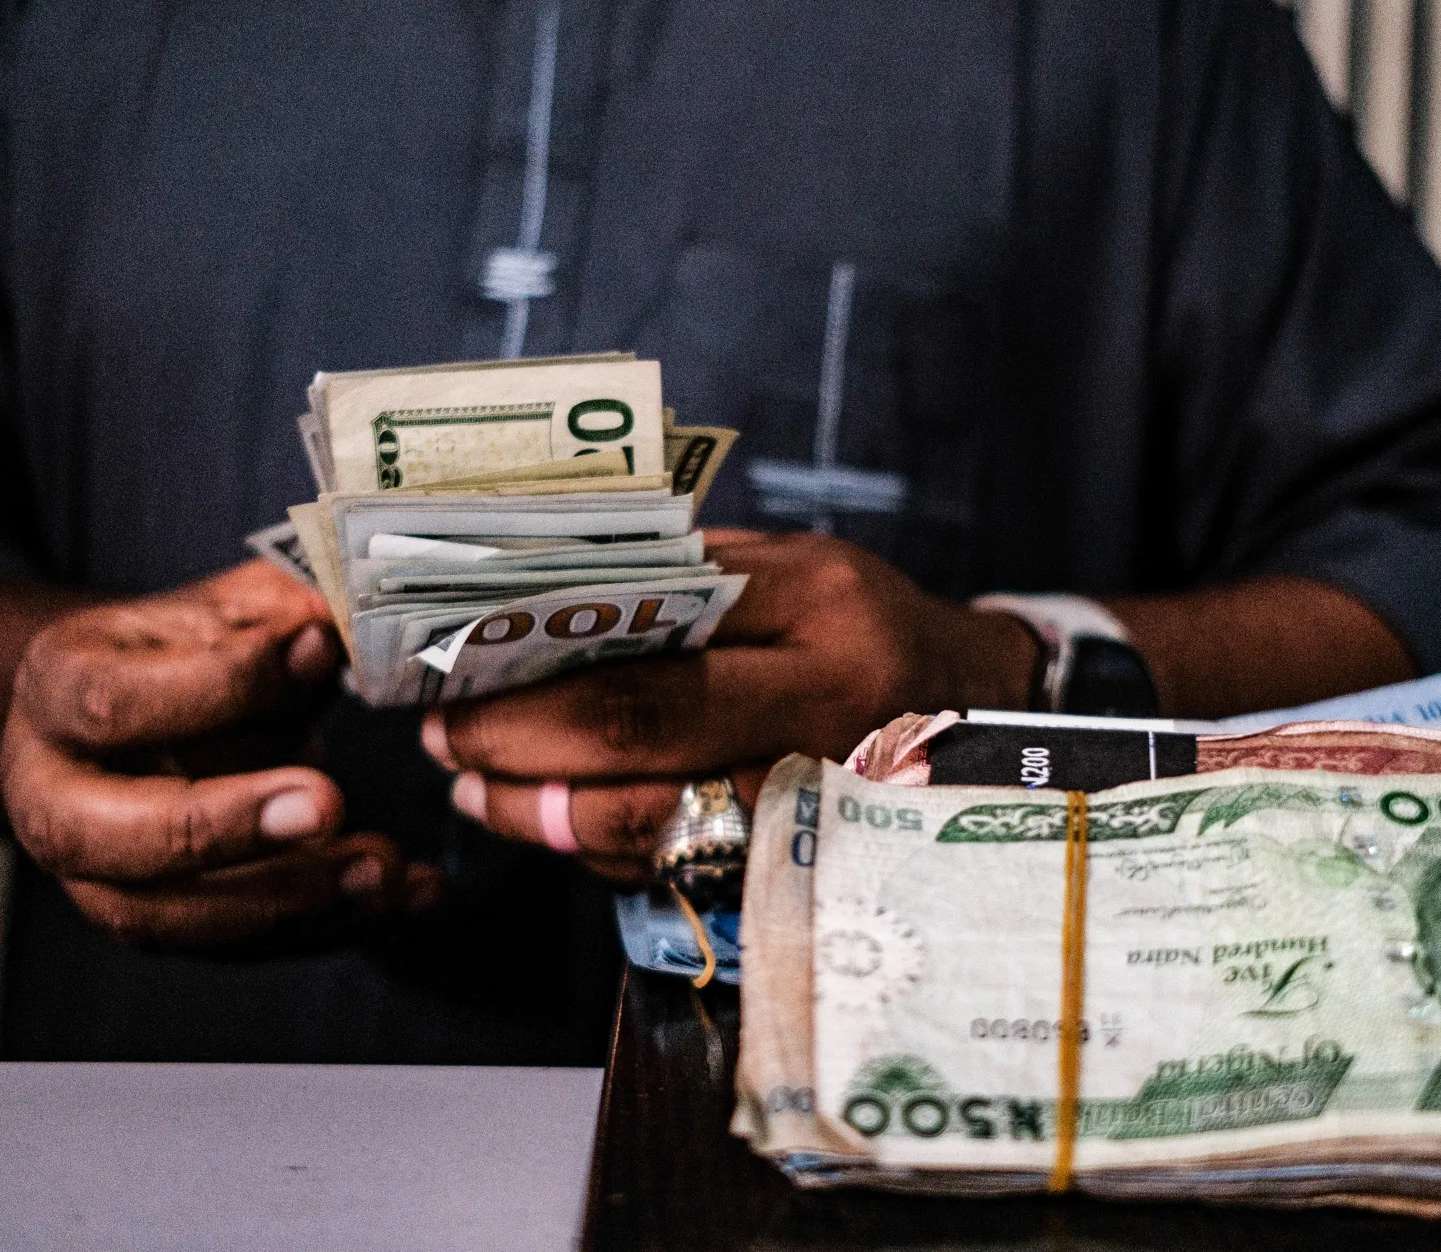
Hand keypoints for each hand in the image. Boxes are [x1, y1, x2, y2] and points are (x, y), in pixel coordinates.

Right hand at [0, 560, 438, 947]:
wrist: (145, 718)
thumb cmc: (186, 654)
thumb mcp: (223, 611)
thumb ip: (276, 613)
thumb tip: (342, 622)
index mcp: (57, 691)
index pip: (117, 702)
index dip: (222, 685)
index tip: (322, 654)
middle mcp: (53, 795)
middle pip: (115, 834)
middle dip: (229, 826)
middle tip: (328, 806)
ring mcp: (98, 876)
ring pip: (173, 916)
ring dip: (290, 898)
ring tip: (384, 868)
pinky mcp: (161, 924)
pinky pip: (238, 947)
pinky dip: (331, 926)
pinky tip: (409, 894)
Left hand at [421, 531, 1035, 881]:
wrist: (990, 708)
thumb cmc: (869, 625)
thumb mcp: (798, 569)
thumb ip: (687, 578)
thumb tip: (534, 595)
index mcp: (815, 610)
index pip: (652, 652)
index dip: (537, 681)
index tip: (456, 679)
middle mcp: (828, 705)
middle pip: (645, 740)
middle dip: (521, 750)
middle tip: (450, 746)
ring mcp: (827, 794)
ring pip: (661, 824)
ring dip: (548, 819)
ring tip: (483, 793)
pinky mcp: (820, 858)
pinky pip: (692, 870)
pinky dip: (610, 853)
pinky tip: (561, 824)